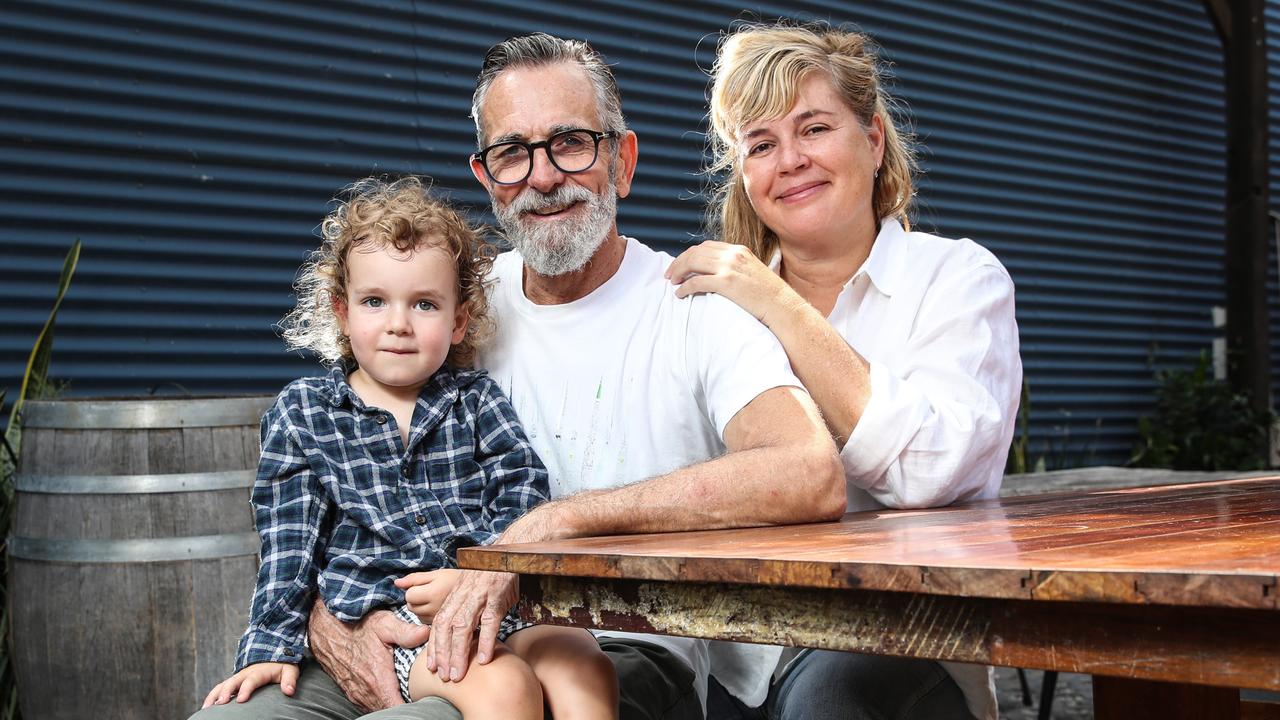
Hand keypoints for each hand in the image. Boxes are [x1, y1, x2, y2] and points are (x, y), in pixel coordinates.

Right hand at [202, 662, 298, 707]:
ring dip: (214, 695)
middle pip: (233, 682)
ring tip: (207, 708)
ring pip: (222, 685)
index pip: (251, 680)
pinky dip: (211, 696)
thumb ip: (289, 680)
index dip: (246, 689)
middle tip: (220, 703)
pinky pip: (219, 688)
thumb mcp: (289, 670)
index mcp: (259, 672)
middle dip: (225, 692)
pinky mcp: (233, 682)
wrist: (272, 654)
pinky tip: (206, 707)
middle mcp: (245, 674)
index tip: (241, 700)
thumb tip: (289, 691)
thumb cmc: (282, 666)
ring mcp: (237, 678)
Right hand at [307, 599, 430, 710]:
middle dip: (403, 706)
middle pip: (388, 710)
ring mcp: (356, 693)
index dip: (410, 707)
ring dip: (390, 704)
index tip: (422, 699)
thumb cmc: (358, 625)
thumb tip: (426, 634)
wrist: (327, 629)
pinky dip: (379, 701)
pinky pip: (368, 704)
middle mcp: (365, 691)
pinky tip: (389, 691)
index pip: (396, 707)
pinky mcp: (351, 691)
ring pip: (377, 708)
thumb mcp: (384, 624)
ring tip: (405, 694)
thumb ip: (405, 632)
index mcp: (377, 679)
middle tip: (418, 696)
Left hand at [395, 568, 462, 621]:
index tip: (423, 586)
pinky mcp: (442, 625)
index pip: (409, 596)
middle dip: (415, 599)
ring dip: (420, 608)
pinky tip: (437, 608)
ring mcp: (439, 618)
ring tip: (434, 599)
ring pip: (417, 615)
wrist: (476, 589)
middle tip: (428, 592)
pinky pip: (425, 622)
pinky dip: (426, 615)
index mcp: (433, 593)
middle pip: (411, 607)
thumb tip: (396, 583)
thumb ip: (415, 578)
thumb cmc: (455, 578)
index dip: (412, 589)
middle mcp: (435, 608)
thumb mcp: (436, 574)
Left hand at [424, 569, 518, 682]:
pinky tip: (485, 659)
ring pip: (463, 628)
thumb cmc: (490, 573)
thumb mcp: (471, 587)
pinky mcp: (497, 598)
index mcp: (456, 596)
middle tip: (442, 676)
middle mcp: (463, 597)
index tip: (431, 666)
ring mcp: (480, 597)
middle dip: (442, 654)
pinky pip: (490, 623)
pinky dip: (486, 641)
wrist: (507, 553)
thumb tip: (460, 632)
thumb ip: (464, 607)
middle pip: (446, 628)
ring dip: (459, 653)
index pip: (439, 624)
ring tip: (458, 674)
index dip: (434, 645)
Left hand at [664, 241, 796, 325]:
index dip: (689, 255)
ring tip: (672, 282)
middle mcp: (733, 255)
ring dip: (678, 272)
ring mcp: (730, 267)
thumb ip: (735, 269)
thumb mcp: (752, 273)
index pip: (706, 246)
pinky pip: (697, 281)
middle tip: (670, 274)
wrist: (783, 307)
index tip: (681, 265)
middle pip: (696, 252)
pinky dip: (685, 287)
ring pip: (693, 263)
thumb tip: (716, 276)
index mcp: (738, 250)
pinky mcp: (727, 283)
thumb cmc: (769, 297)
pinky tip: (680, 294)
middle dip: (679, 262)